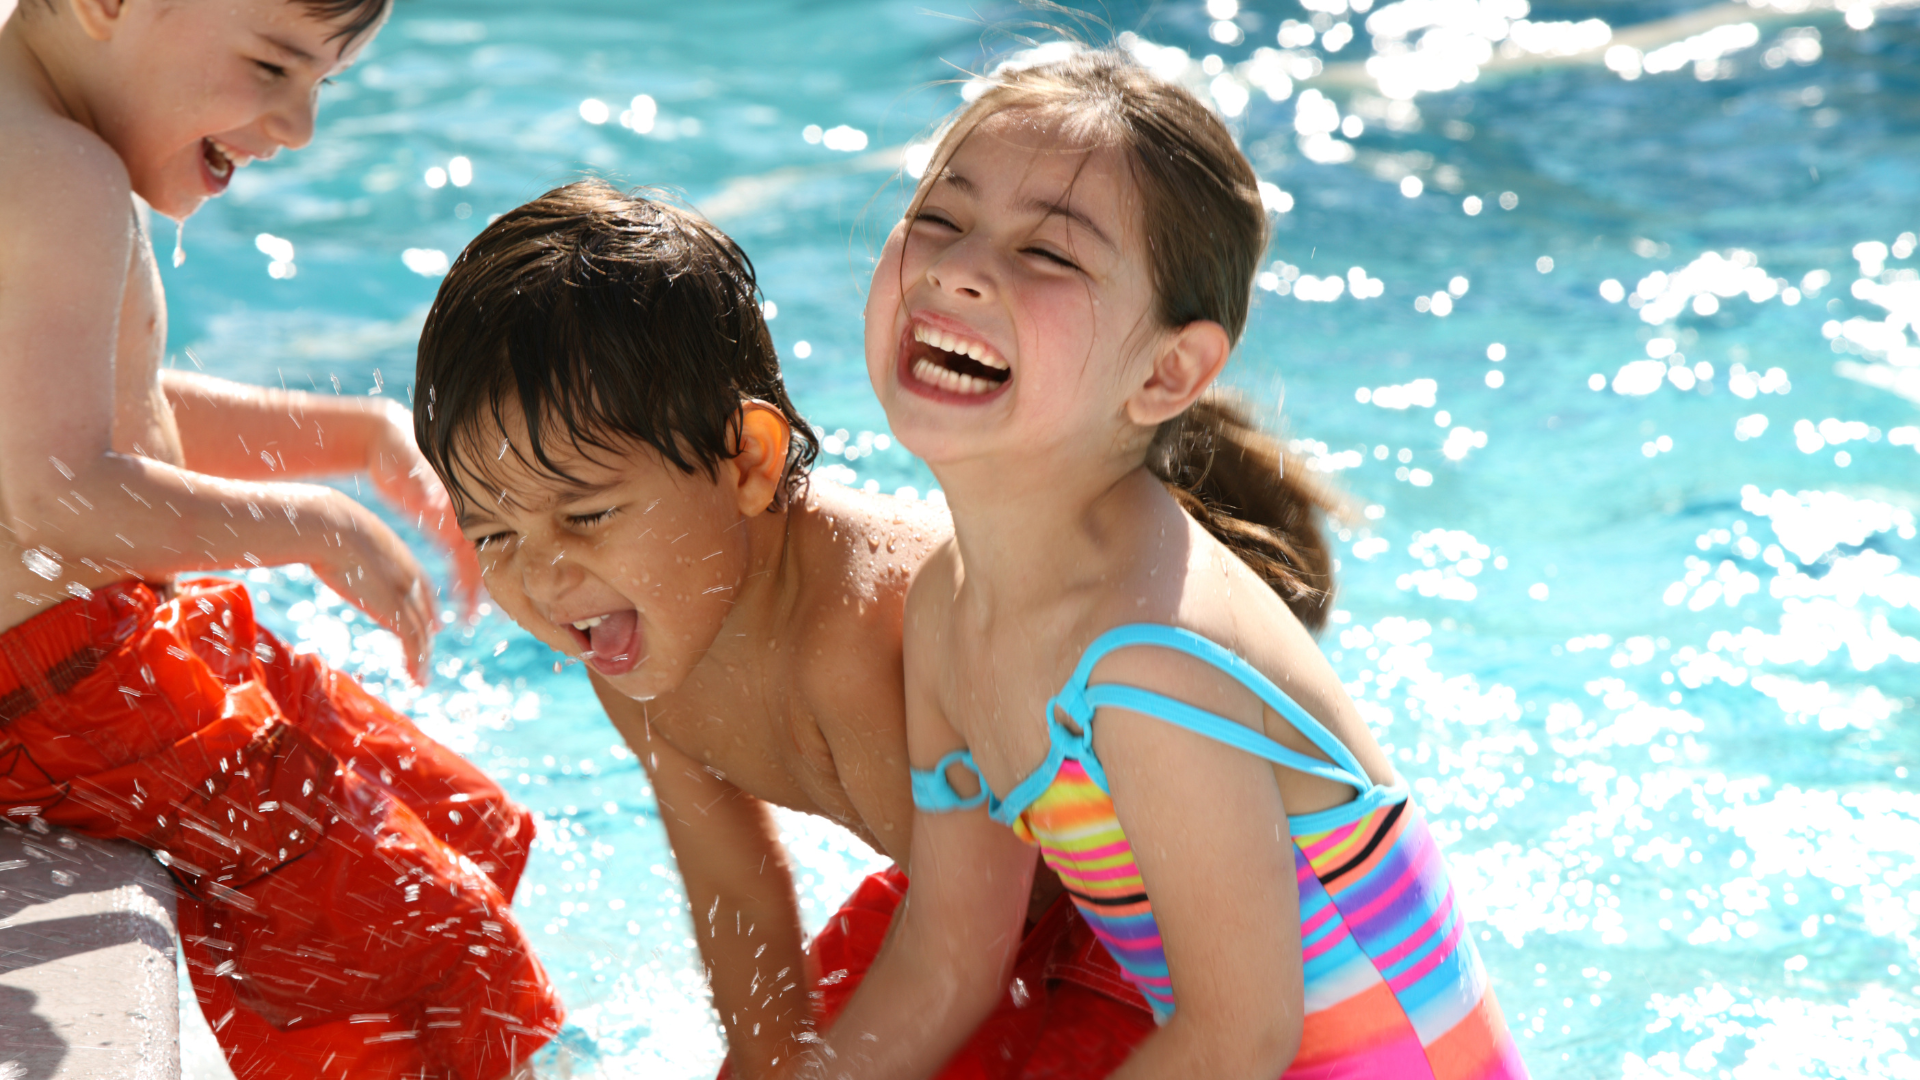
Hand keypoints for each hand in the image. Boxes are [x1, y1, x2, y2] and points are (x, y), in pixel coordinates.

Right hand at [304, 488, 437, 683]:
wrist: (330, 527)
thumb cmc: (326, 526)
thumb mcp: (346, 536)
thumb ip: (346, 546)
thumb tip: (323, 542)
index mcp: (401, 558)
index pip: (422, 590)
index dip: (427, 610)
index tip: (433, 625)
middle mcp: (409, 577)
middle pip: (424, 614)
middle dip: (426, 637)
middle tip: (424, 656)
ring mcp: (404, 595)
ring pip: (421, 634)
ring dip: (421, 659)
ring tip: (420, 679)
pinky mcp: (395, 611)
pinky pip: (413, 643)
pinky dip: (416, 663)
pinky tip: (415, 678)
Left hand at [365, 401, 482, 618]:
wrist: (384, 436)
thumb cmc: (398, 447)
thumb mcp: (410, 464)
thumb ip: (423, 484)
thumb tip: (435, 504)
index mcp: (462, 500)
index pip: (484, 538)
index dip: (490, 568)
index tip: (491, 595)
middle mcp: (466, 512)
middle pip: (487, 554)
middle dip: (491, 586)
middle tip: (497, 617)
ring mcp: (457, 519)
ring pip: (474, 560)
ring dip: (476, 588)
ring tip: (472, 618)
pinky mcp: (443, 524)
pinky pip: (460, 557)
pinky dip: (462, 578)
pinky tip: (460, 599)